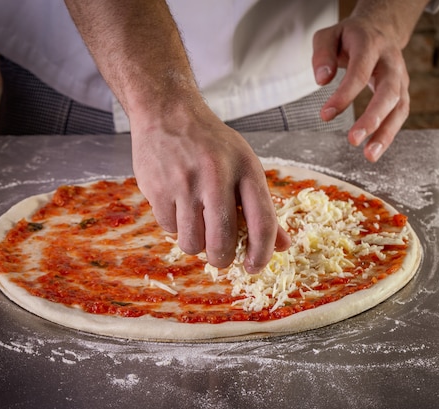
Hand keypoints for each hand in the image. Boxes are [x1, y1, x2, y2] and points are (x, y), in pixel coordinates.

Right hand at [131, 103, 290, 272]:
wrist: (167, 112)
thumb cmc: (212, 144)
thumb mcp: (244, 165)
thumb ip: (262, 207)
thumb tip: (283, 246)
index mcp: (245, 168)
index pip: (262, 222)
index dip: (262, 253)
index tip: (255, 267)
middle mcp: (216, 175)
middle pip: (222, 241)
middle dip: (223, 258)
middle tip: (221, 256)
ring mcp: (183, 182)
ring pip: (192, 242)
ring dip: (196, 245)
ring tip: (197, 227)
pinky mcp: (156, 188)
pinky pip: (168, 229)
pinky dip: (175, 227)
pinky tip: (178, 207)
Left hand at [312, 0, 428, 161]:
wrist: (379, 29)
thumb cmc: (349, 37)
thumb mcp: (329, 35)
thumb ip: (323, 55)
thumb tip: (322, 80)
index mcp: (371, 44)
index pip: (360, 72)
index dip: (344, 95)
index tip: (325, 115)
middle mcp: (391, 62)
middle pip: (388, 92)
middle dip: (373, 118)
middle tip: (353, 140)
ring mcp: (401, 77)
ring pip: (400, 107)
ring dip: (386, 133)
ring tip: (369, 156)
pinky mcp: (402, 91)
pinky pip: (400, 115)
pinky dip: (389, 134)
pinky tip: (373, 150)